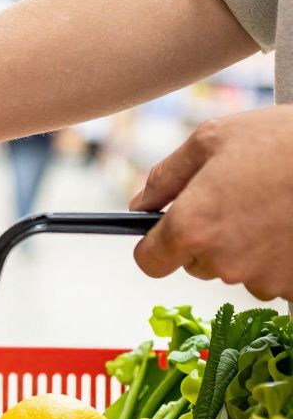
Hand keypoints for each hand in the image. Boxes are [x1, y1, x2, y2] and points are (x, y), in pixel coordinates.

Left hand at [130, 106, 292, 299]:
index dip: (156, 246)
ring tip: (275, 207)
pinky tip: (292, 223)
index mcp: (192, 226)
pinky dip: (282, 257)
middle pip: (196, 263)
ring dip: (248, 248)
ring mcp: (264, 278)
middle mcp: (224, 261)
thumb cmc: (283, 140)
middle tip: (239, 201)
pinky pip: (277, 277)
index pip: (150, 262)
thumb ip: (166, 176)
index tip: (165, 234)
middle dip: (208, 238)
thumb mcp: (212, 139)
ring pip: (238, 270)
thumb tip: (141, 204)